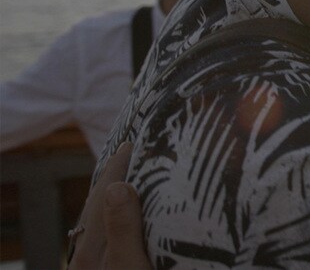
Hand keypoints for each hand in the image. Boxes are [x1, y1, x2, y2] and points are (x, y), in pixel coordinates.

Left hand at [67, 142, 151, 269]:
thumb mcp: (130, 265)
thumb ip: (122, 228)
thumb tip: (117, 186)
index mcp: (93, 248)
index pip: (105, 197)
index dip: (117, 169)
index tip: (129, 145)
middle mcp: (85, 253)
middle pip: (96, 206)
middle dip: (111, 177)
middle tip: (125, 153)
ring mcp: (88, 264)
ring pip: (97, 220)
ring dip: (109, 196)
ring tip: (121, 180)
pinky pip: (101, 233)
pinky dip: (111, 215)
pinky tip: (118, 220)